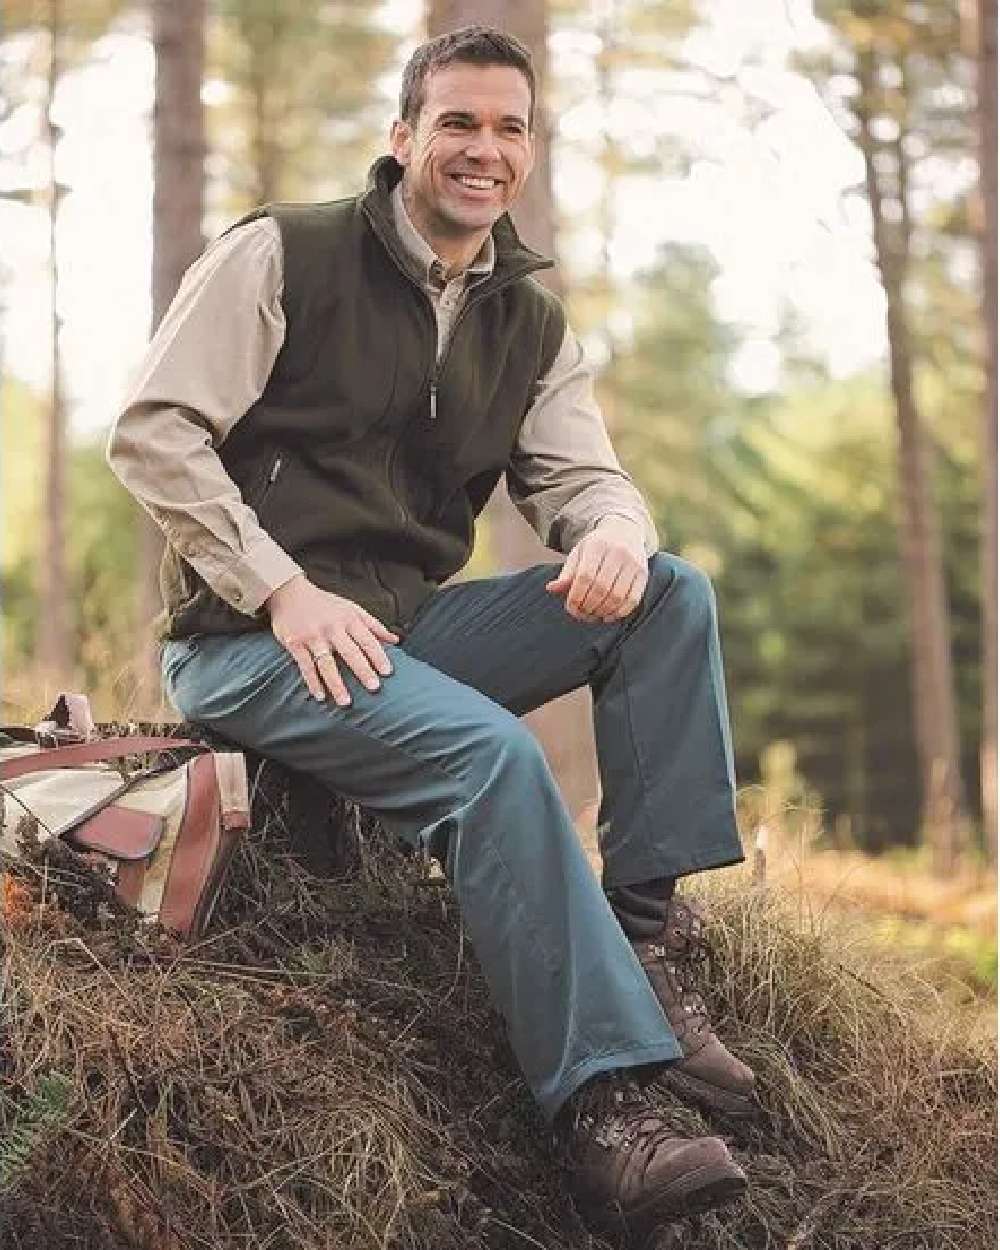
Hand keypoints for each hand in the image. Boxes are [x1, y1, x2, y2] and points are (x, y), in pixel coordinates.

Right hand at [265, 574, 398, 705]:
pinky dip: (313, 682)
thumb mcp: (351, 608)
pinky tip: (320, 696)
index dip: (378, 656)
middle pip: (350, 652)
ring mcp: (313, 636)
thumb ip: (373, 625)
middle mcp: (332, 628)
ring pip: (327, 663)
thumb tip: (395, 640)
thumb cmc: (324, 603)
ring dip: (336, 684)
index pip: (367, 640)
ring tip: (346, 701)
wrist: (289, 592)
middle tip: (374, 687)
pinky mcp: (295, 643)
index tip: (387, 672)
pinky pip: (306, 666)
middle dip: (363, 670)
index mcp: (348, 619)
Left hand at [545, 518, 648, 622]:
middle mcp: (618, 553)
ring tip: (593, 616)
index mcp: (597, 546)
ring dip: (603, 611)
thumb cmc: (596, 547)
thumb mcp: (579, 554)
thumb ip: (567, 573)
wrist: (624, 531)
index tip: (571, 608)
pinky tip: (608, 616)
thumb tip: (551, 589)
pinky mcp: (644, 574)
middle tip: (582, 615)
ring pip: (617, 596)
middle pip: (601, 588)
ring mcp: (633, 563)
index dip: (576, 596)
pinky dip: (619, 612)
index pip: (585, 577)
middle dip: (589, 607)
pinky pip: (633, 599)